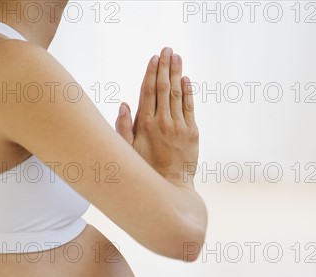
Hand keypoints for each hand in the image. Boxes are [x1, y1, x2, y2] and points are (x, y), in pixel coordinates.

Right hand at [115, 47, 198, 185]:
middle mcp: (162, 121)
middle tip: (168, 50)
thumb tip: (124, 105)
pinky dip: (188, 91)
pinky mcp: (192, 133)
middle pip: (164, 87)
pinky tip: (186, 79)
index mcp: (145, 124)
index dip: (151, 72)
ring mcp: (179, 126)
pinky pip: (190, 107)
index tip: (154, 58)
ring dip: (177, 73)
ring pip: (177, 94)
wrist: (170, 187)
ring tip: (177, 57)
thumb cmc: (146, 170)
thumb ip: (123, 127)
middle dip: (165, 67)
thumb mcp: (127, 151)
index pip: (148, 91)